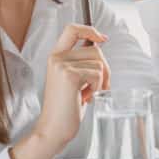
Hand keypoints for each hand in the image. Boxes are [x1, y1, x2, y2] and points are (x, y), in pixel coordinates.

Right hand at [11, 24, 109, 158]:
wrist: (53, 128)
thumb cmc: (66, 106)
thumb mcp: (72, 78)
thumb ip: (80, 61)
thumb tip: (99, 44)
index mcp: (56, 56)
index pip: (72, 29)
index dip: (90, 30)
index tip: (102, 39)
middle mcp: (57, 58)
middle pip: (95, 50)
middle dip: (105, 69)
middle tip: (98, 87)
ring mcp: (62, 65)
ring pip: (100, 63)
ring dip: (101, 81)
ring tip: (88, 94)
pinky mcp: (70, 76)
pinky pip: (98, 74)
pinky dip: (98, 88)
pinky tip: (85, 98)